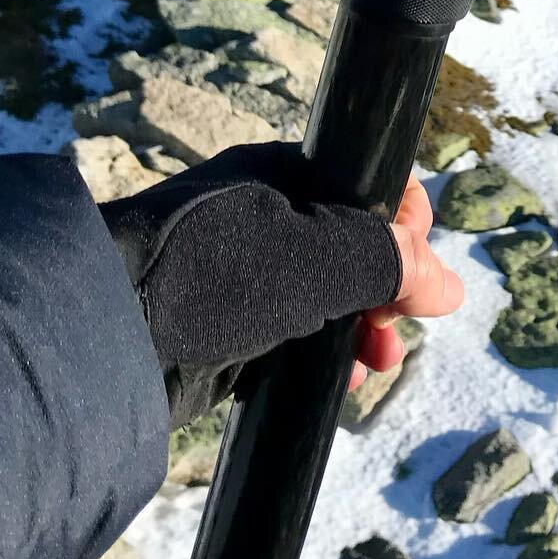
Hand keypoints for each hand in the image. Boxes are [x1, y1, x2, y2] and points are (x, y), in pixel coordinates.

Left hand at [102, 142, 461, 428]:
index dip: (403, 221)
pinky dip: (323, 357)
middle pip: (352, 248)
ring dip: (361, 329)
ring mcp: (241, 277)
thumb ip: (390, 264)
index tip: (416, 263)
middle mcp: (262, 218)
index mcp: (281, 175)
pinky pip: (293, 338)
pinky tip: (339, 383)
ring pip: (326, 298)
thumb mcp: (320, 256)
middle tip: (395, 326)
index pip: (366, 183)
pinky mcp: (223, 332)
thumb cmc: (215, 273)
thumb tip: (451, 288)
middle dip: (387, 289)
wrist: (106, 337)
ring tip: (374, 364)